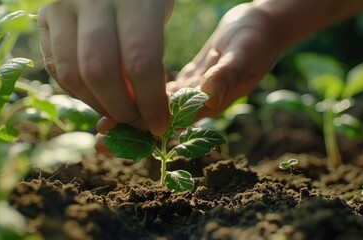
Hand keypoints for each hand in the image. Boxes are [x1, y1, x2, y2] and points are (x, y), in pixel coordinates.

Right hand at [37, 0, 173, 135]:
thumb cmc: (144, 2)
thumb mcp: (157, 23)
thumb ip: (149, 63)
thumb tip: (142, 118)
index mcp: (135, 0)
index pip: (141, 62)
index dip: (150, 102)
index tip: (159, 124)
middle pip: (100, 73)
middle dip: (121, 110)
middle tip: (137, 122)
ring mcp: (63, 6)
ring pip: (72, 74)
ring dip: (97, 105)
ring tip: (118, 112)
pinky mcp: (46, 16)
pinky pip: (56, 68)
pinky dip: (78, 92)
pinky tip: (97, 95)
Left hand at [94, 2, 282, 153]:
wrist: (264, 28)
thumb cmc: (257, 39)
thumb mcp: (245, 54)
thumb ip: (228, 74)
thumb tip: (210, 94)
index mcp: (210, 101)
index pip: (170, 120)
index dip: (140, 128)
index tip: (112, 134)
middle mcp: (199, 101)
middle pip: (161, 119)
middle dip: (130, 128)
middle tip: (98, 137)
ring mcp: (194, 91)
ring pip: (158, 107)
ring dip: (133, 114)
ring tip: (103, 120)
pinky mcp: (190, 79)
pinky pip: (163, 92)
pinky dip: (143, 94)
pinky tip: (124, 95)